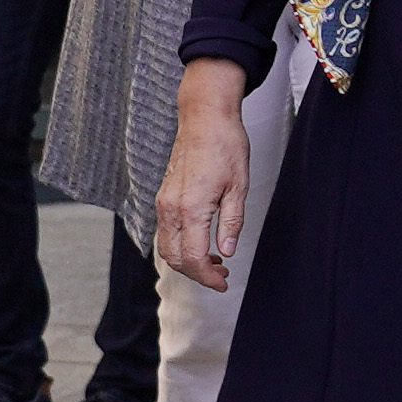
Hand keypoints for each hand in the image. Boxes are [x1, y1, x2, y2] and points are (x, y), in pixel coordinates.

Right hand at [155, 64, 251, 288]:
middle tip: (221, 275)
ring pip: (166, 247)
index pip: (192, 258)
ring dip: (186, 261)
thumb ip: (231, 223)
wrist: (204, 119)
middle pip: (174, 258)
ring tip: (214, 261)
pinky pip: (165, 232)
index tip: (223, 282)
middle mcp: (170, 208)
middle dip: (196, 273)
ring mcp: (163, 202)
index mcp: (190, 208)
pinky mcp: (163, 197)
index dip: (207, 277)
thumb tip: (227, 251)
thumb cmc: (225, 146)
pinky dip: (180, 245)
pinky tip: (201, 242)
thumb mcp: (238, 187)